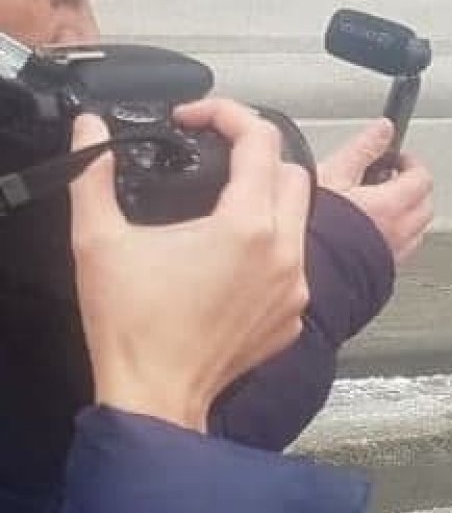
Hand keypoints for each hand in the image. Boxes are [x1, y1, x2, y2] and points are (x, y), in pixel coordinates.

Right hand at [71, 102, 311, 432]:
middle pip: (294, 174)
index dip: (228, 115)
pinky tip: (228, 261)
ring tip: (220, 207)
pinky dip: (270, 251)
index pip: (261, 142)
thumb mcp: (98, 240)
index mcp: (246, 227)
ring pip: (301, 221)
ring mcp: (294, 288)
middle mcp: (283, 254)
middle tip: (213, 160)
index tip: (197, 118)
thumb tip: (89, 131)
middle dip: (257, 157)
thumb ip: (92, 175)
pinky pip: (294, 266)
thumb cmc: (130, 326)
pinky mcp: (292, 316)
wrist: (154, 397)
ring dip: (268, 204)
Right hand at [318, 119, 434, 264]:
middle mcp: (399, 232)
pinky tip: (373, 232)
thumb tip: (383, 130)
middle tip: (391, 179)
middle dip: (413, 189)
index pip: (421, 178)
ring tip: (381, 205)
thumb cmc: (310, 227)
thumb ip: (362, 150)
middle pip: (424, 205)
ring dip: (407, 214)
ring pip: (417, 229)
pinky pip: (403, 249)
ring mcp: (394, 254)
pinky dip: (397, 236)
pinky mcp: (384, 271)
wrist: (300, 270)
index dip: (411, 163)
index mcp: (390, 206)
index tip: (396, 158)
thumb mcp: (332, 176)